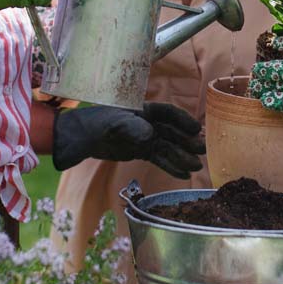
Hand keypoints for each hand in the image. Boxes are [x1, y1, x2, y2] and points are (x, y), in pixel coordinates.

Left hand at [53, 103, 205, 178]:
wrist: (80, 138)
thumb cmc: (95, 123)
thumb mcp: (112, 123)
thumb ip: (131, 128)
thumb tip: (149, 136)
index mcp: (143, 109)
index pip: (168, 113)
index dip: (183, 120)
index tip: (196, 129)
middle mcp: (147, 122)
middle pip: (172, 132)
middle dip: (187, 142)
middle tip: (202, 152)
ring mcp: (145, 137)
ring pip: (167, 147)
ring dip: (181, 157)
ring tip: (195, 168)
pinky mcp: (140, 151)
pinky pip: (158, 159)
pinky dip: (170, 166)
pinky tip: (182, 174)